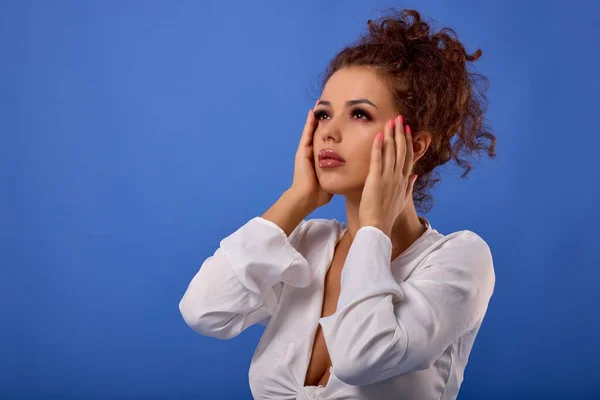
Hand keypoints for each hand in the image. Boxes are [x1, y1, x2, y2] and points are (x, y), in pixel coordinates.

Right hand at [289, 104, 333, 210]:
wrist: (306, 198)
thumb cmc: (319, 194)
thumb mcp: (333, 179)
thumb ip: (340, 174)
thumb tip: (353, 173)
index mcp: (319, 159)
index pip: (327, 141)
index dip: (332, 131)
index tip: (339, 120)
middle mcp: (311, 152)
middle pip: (319, 132)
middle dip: (324, 120)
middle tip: (329, 106)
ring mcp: (305, 150)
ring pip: (312, 129)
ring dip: (316, 117)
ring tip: (320, 103)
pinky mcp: (302, 150)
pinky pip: (307, 133)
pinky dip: (310, 122)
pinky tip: (314, 111)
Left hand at [359, 116, 417, 237]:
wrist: (378, 226)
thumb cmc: (387, 215)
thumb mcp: (402, 200)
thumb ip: (409, 186)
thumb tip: (415, 175)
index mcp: (404, 180)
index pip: (408, 156)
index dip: (408, 141)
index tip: (407, 129)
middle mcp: (398, 177)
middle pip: (401, 150)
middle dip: (400, 133)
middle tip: (399, 118)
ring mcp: (388, 178)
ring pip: (391, 152)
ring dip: (391, 135)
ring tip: (390, 121)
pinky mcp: (376, 180)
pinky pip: (377, 160)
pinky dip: (379, 147)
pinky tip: (379, 136)